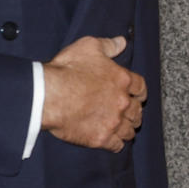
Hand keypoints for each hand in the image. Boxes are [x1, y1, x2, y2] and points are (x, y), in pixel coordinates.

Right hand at [42, 36, 144, 151]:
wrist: (48, 95)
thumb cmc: (66, 69)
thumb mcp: (88, 47)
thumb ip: (108, 45)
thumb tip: (121, 42)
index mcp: (121, 79)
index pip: (141, 87)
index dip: (139, 92)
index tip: (137, 95)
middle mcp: (121, 102)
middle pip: (137, 111)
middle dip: (134, 112)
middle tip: (130, 114)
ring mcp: (112, 122)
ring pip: (129, 130)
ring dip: (127, 129)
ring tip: (124, 129)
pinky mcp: (100, 138)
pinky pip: (116, 145)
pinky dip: (116, 144)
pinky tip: (114, 143)